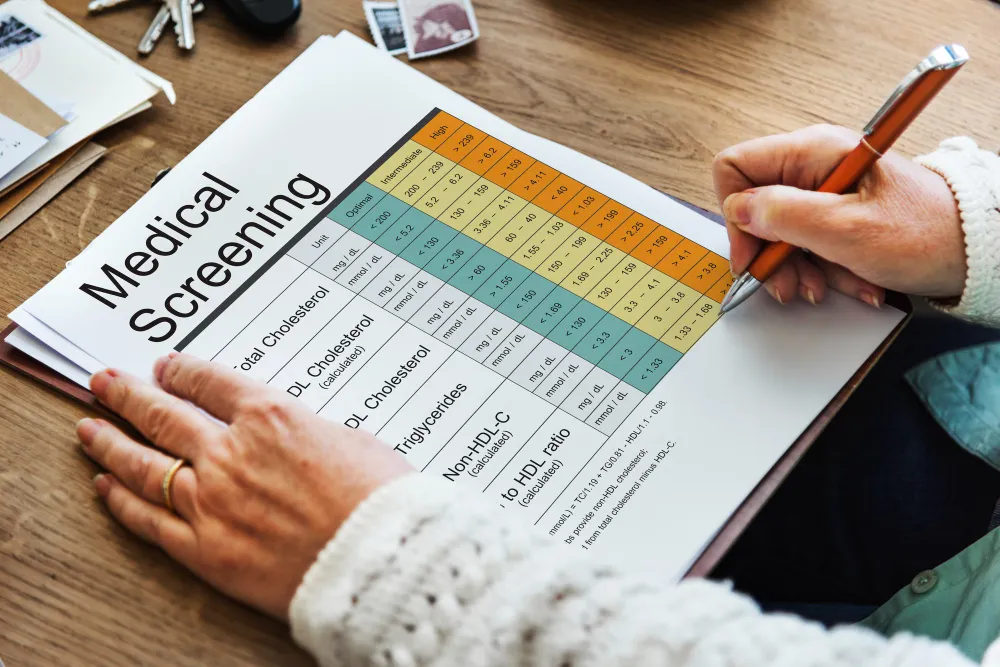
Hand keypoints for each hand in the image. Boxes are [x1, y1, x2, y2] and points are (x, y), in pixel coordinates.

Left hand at [76, 353, 412, 619]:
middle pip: (163, 415)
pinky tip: (106, 487)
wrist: (379, 558)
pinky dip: (123, 502)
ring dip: (110, 442)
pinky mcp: (205, 550)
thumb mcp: (352, 440)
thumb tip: (291, 437)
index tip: (167, 368)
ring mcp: (211, 501)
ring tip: (89, 429)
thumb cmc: (379, 499)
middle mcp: (230, 453)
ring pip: (144, 464)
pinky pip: (150, 520)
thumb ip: (307, 432)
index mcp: (270, 416)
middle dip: (128, 395)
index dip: (182, 371)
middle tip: (104, 383)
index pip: (210, 382)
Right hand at [714, 124, 965, 306]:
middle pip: (757, 208)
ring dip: (799, 269)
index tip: (753, 254)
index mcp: (812, 153)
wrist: (977, 250)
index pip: (736, 168)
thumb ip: (785, 216)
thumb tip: (740, 210)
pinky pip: (809, 244)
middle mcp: (813, 166)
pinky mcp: (838, 214)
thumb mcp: (847, 229)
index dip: (736, 214)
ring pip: (781, 233)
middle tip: (789, 285)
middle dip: (770, 254)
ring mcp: (825, 191)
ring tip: (827, 287)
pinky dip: (824, 269)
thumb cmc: (925, 233)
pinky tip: (850, 283)